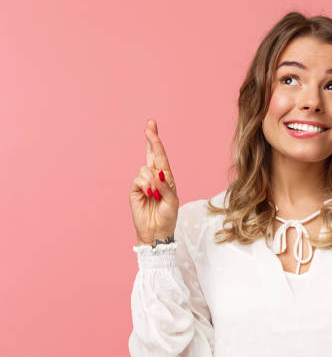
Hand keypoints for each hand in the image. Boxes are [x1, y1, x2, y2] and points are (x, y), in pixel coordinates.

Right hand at [129, 119, 179, 245]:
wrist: (157, 232)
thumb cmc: (168, 216)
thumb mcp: (172, 201)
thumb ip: (165, 186)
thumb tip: (156, 173)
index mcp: (166, 177)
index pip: (160, 156)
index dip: (156, 141)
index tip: (151, 126)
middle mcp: (154, 177)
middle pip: (150, 154)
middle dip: (151, 139)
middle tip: (150, 124)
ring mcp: (143, 183)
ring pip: (145, 169)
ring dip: (152, 181)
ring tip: (155, 195)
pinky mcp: (135, 190)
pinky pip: (139, 180)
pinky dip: (145, 185)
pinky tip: (149, 194)